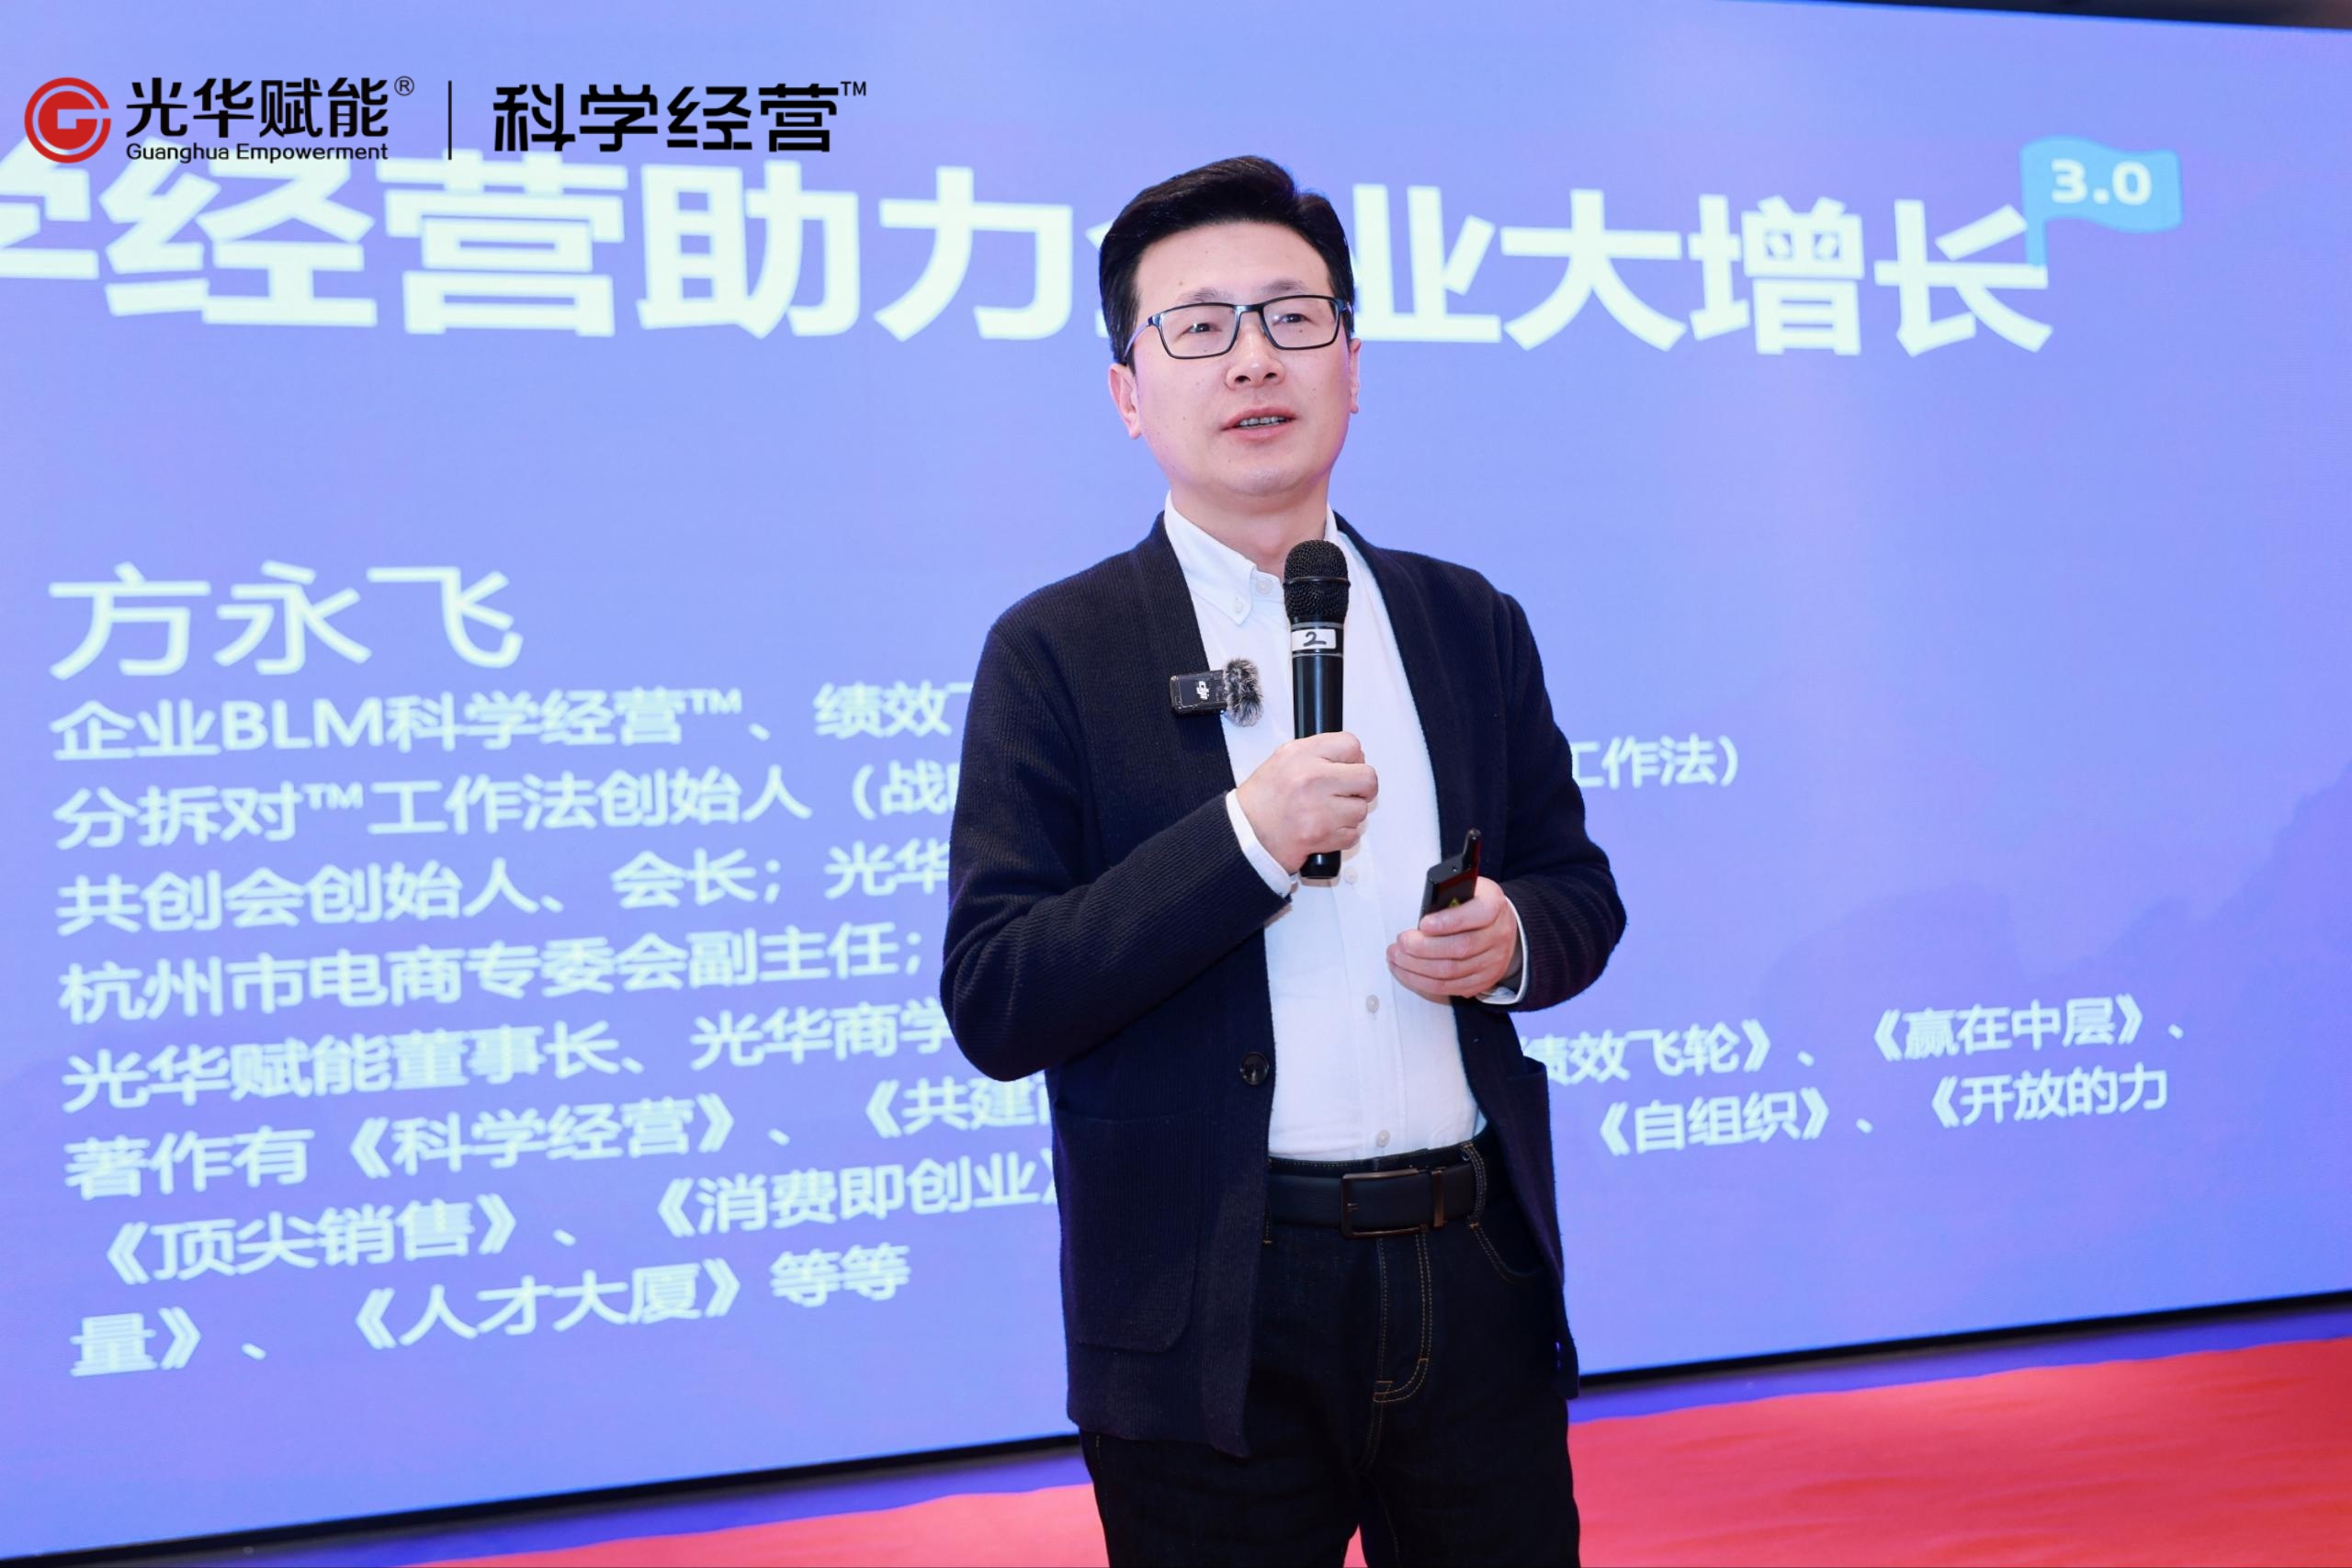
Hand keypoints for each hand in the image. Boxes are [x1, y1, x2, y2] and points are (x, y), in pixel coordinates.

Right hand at [1234, 732, 1378, 874]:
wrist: (1245, 834)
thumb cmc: (1263, 801)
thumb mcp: (1283, 760)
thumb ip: (1318, 754)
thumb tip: (1352, 758)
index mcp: (1301, 754)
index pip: (1351, 745)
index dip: (1353, 760)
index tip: (1347, 769)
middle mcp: (1311, 778)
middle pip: (1367, 778)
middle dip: (1361, 789)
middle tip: (1347, 794)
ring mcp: (1318, 808)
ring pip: (1361, 810)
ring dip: (1349, 815)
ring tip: (1327, 814)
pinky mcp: (1322, 835)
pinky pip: (1353, 835)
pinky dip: (1342, 836)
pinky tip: (1324, 830)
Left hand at [1388, 876, 1518, 1002]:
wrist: (1499, 927)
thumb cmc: (1474, 904)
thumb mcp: (1466, 889)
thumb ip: (1447, 895)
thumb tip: (1421, 911)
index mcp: (1494, 905)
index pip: (1478, 914)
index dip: (1449, 921)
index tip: (1423, 924)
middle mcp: (1498, 935)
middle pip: (1460, 947)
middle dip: (1423, 948)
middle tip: (1401, 942)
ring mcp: (1492, 962)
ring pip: (1451, 972)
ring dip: (1417, 967)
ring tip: (1397, 957)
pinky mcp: (1481, 981)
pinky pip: (1449, 987)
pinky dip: (1423, 982)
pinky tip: (1407, 971)